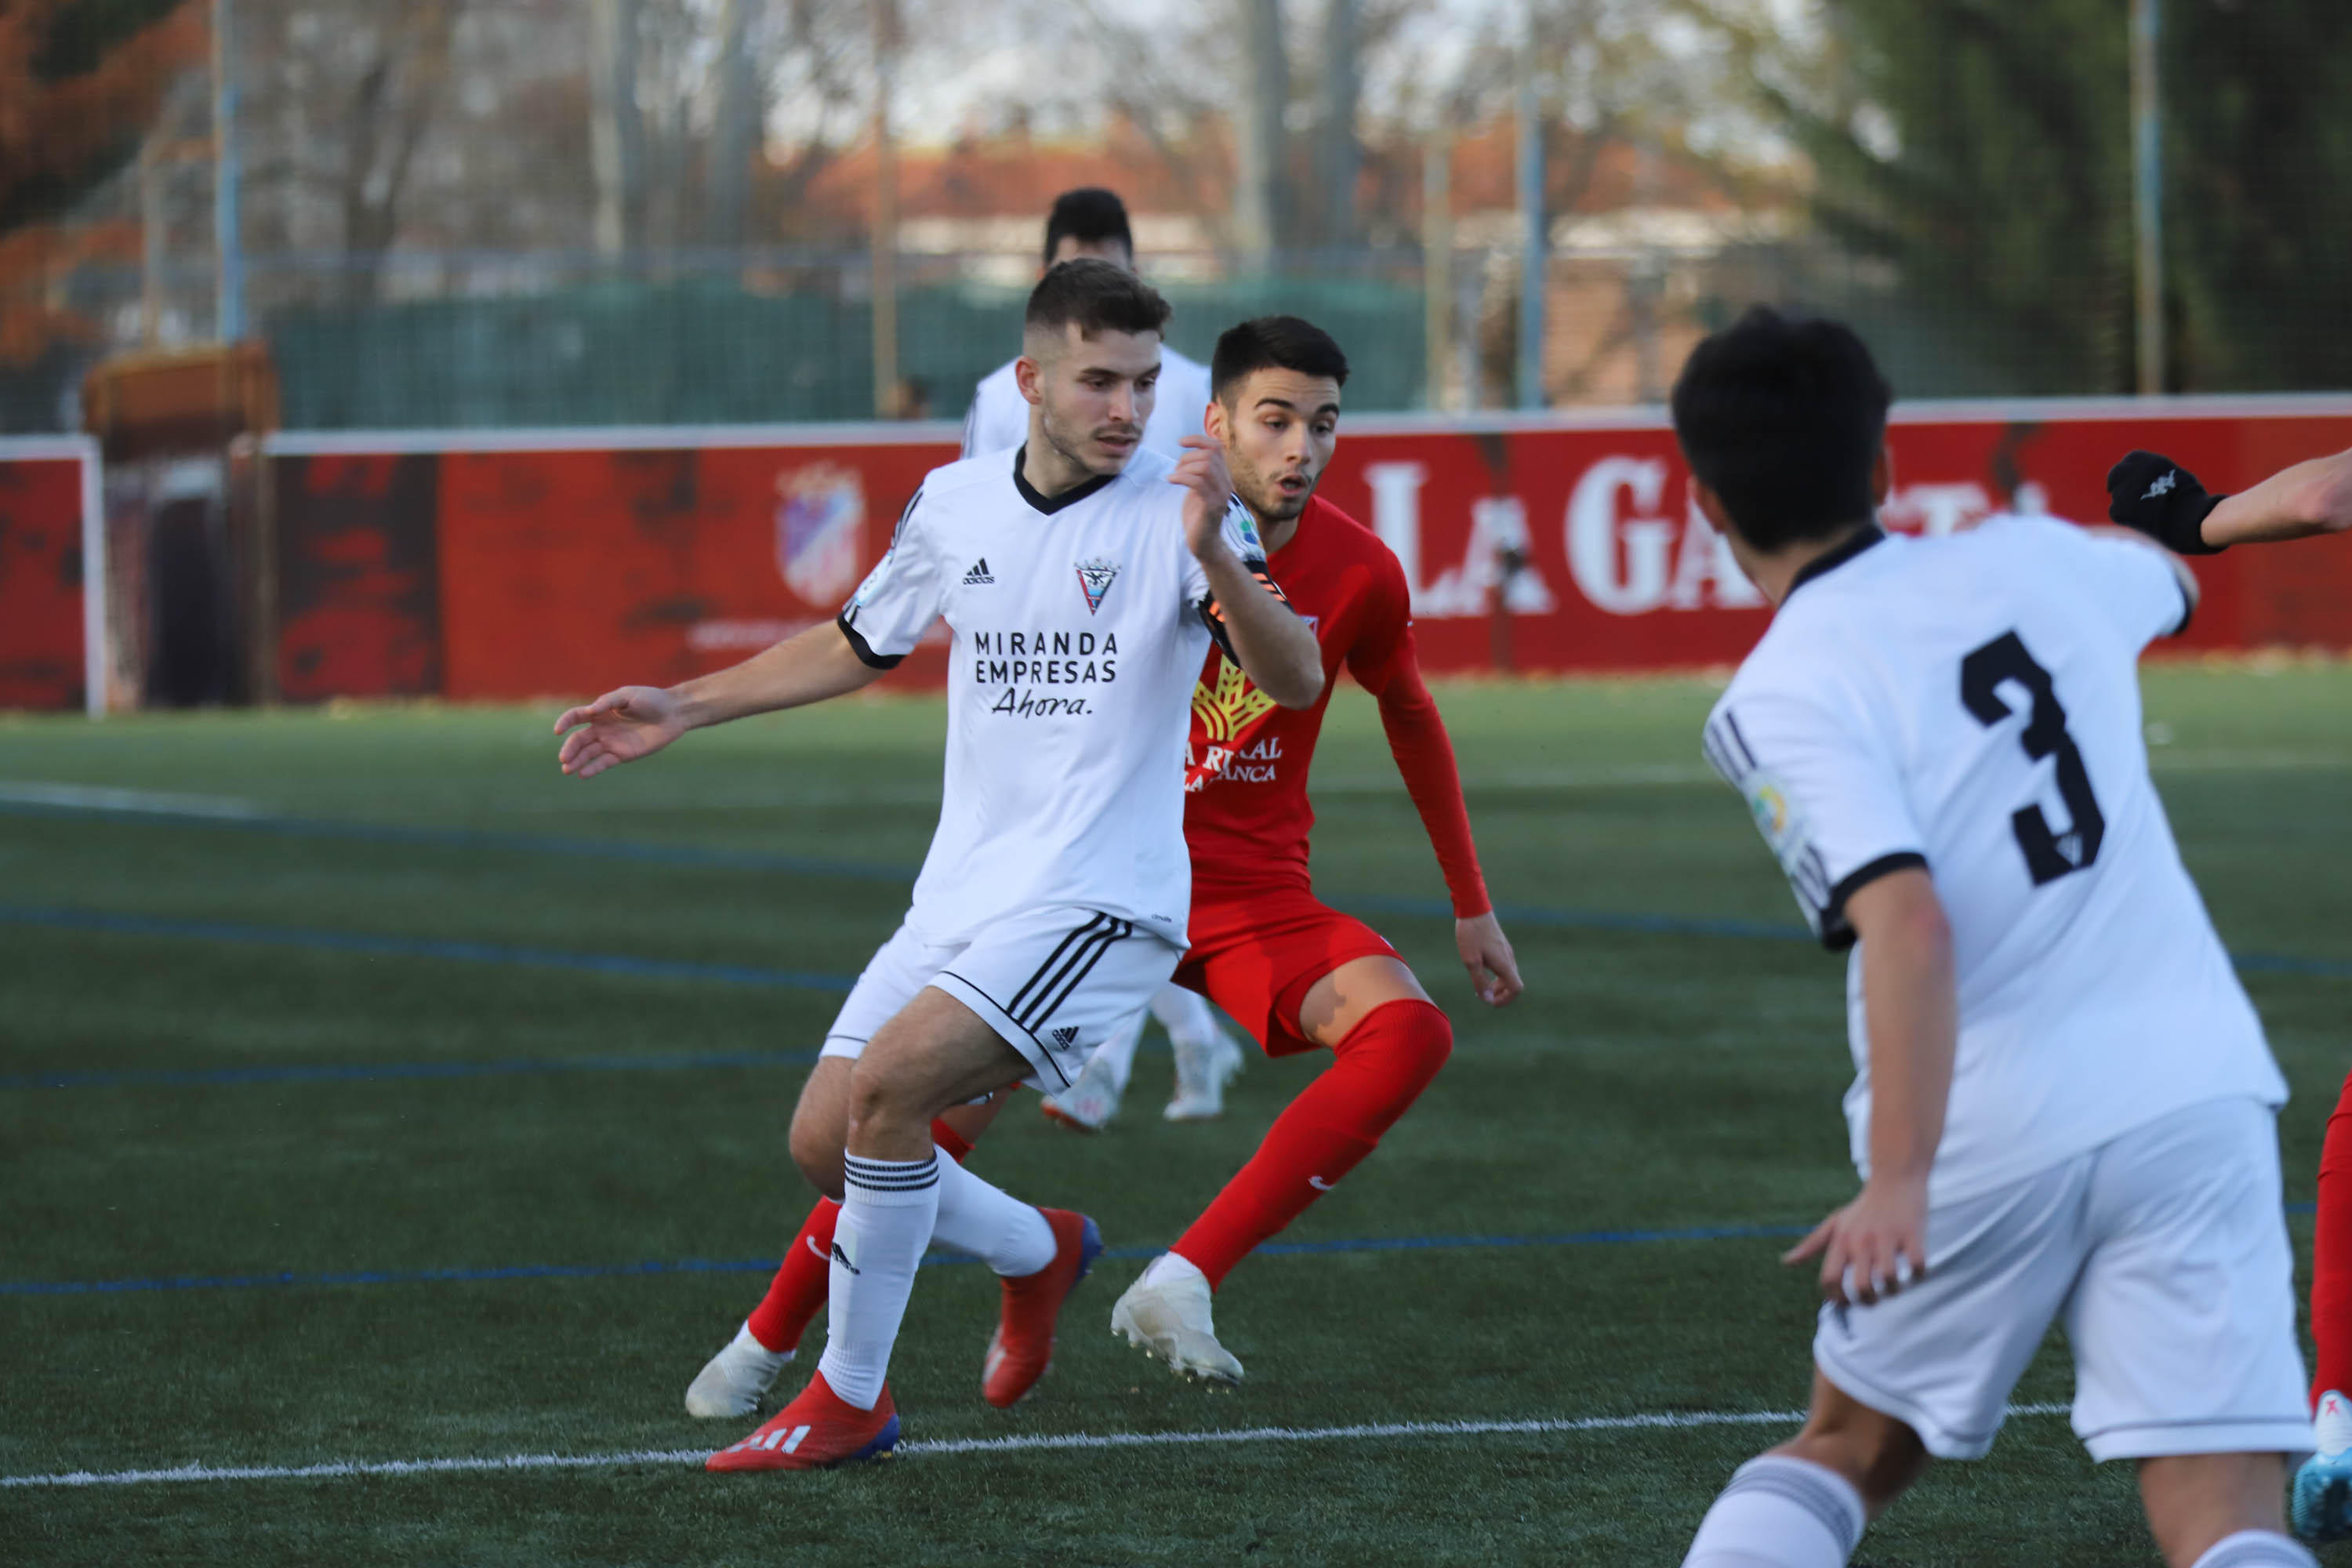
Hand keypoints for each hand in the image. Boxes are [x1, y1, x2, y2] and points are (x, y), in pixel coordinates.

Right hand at [554, 686, 687, 778]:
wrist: (673, 713)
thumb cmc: (651, 699)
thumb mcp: (628, 695)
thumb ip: (608, 702)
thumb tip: (590, 711)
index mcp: (600, 712)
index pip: (576, 717)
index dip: (565, 722)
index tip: (558, 730)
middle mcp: (602, 729)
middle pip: (579, 740)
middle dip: (569, 749)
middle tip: (563, 759)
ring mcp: (611, 743)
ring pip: (588, 754)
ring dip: (576, 762)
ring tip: (567, 769)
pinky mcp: (623, 755)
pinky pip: (604, 763)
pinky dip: (593, 769)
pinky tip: (582, 774)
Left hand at [1171, 435, 1237, 559]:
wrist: (1204, 543)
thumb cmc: (1198, 515)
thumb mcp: (1198, 487)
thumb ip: (1198, 472)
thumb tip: (1189, 453)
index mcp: (1223, 476)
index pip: (1216, 447)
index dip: (1198, 440)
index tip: (1180, 443)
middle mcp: (1226, 483)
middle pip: (1209, 455)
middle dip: (1187, 457)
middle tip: (1176, 470)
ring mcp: (1220, 495)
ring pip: (1205, 467)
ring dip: (1184, 468)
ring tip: (1174, 477)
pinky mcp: (1211, 506)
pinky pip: (1197, 483)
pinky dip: (1181, 477)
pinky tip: (1171, 481)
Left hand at [1455, 912, 1523, 1006]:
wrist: (1474, 908)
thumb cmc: (1471, 935)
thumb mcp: (1471, 961)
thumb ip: (1480, 981)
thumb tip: (1487, 999)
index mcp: (1504, 963)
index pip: (1516, 989)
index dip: (1505, 999)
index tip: (1489, 1001)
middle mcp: (1509, 958)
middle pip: (1512, 984)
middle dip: (1499, 994)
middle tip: (1481, 995)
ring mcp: (1506, 951)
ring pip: (1508, 975)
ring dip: (1497, 985)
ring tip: (1479, 985)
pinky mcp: (1501, 945)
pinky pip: (1503, 966)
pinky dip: (1496, 974)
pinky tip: (1481, 970)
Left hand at [1783, 1178, 1928, 1306]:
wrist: (1894, 1179)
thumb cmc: (1863, 1208)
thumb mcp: (1835, 1223)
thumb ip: (1811, 1245)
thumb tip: (1786, 1262)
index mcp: (1841, 1240)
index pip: (1830, 1278)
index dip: (1837, 1298)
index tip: (1848, 1302)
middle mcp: (1861, 1240)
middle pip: (1860, 1285)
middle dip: (1868, 1301)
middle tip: (1874, 1299)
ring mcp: (1887, 1237)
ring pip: (1889, 1279)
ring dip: (1894, 1290)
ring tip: (1894, 1285)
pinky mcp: (1912, 1234)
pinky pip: (1916, 1266)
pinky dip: (1918, 1276)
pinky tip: (1915, 1271)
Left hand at [2105, 450, 2226, 554]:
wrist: (2189, 519)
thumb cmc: (2190, 501)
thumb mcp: (2176, 477)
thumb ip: (2156, 474)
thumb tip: (2146, 480)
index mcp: (2151, 462)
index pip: (2130, 460)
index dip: (2128, 470)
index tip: (2127, 478)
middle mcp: (2135, 471)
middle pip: (2116, 474)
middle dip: (2117, 482)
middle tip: (2121, 495)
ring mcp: (2124, 489)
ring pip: (2117, 495)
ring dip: (2124, 502)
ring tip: (2144, 512)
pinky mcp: (2118, 508)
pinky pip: (2116, 511)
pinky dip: (2125, 517)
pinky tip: (2141, 521)